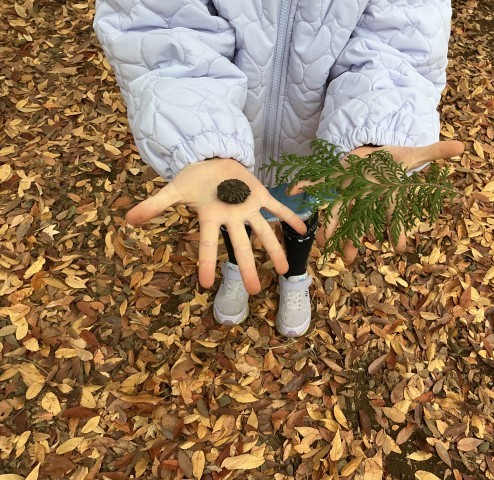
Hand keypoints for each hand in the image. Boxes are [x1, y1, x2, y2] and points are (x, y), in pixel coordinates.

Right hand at [126, 159, 306, 293]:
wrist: (211, 159)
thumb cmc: (194, 178)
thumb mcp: (174, 189)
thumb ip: (155, 205)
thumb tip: (128, 219)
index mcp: (210, 218)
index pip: (207, 244)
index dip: (206, 263)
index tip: (205, 286)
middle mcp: (231, 218)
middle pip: (240, 246)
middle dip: (247, 268)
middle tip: (255, 290)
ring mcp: (247, 208)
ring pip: (263, 232)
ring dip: (274, 249)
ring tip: (286, 269)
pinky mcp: (259, 195)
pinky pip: (277, 208)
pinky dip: (289, 217)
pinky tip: (303, 229)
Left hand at [289, 141, 463, 262]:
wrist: (375, 151)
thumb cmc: (394, 159)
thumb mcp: (414, 154)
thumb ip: (435, 152)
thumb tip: (463, 147)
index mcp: (383, 192)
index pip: (392, 214)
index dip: (396, 230)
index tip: (399, 248)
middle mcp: (364, 194)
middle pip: (358, 219)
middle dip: (354, 240)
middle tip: (349, 260)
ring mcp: (347, 185)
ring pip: (338, 208)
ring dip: (331, 224)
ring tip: (325, 242)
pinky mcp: (335, 173)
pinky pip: (318, 179)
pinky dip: (306, 182)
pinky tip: (295, 188)